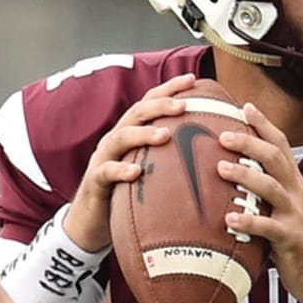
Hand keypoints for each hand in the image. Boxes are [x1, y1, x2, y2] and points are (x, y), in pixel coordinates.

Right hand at [62, 72, 197, 250]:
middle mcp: (116, 140)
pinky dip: (121, 170)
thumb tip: (211, 154)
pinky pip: (107, 172)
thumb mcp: (150, 171)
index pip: (150, 103)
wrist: (91, 223)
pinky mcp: (96, 182)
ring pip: (121, 137)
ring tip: (166, 135)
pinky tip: (136, 173)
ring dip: (144, 134)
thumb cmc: (127, 194)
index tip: (193, 79)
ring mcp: (104, 159)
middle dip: (160, 105)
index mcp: (131, 133)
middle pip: (137, 113)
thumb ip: (171, 158)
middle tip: (184, 105)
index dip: (169, 89)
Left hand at [217, 103, 302, 301]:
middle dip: (250, 143)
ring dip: (246, 176)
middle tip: (224, 135)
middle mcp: (296, 194)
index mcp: (294, 183)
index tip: (245, 106)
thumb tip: (232, 177)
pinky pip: (269, 228)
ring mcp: (295, 215)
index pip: (281, 146)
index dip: (264, 125)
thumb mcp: (282, 209)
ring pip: (272, 188)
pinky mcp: (291, 239)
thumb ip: (262, 193)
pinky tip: (229, 218)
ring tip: (221, 168)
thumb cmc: (295, 240)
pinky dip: (249, 222)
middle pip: (275, 159)